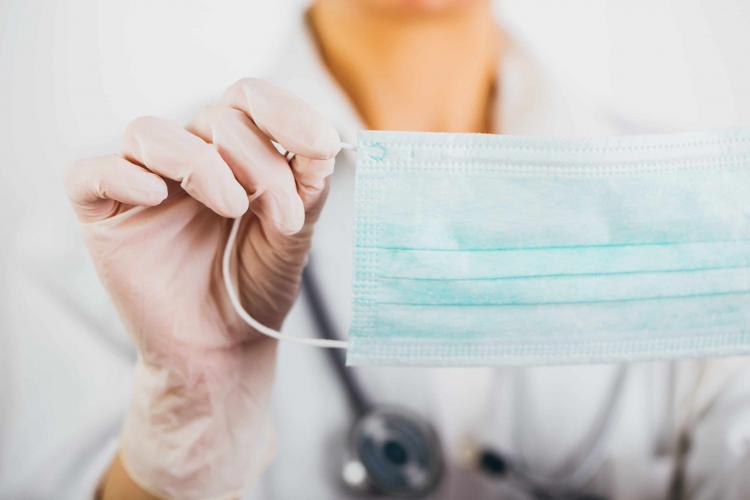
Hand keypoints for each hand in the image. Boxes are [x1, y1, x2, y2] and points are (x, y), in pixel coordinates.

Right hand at [64, 78, 340, 498]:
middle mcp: (188, 158)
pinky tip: (156, 199)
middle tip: (283, 217)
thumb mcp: (295, 233)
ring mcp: (142, 182)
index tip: (321, 145)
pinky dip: (126, 175)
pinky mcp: (103, 213)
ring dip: (201, 164)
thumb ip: (308, 185)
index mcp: (234, 153)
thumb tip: (325, 137)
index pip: (248, 99)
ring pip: (151, 132)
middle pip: (213, 119)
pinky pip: (92, 172)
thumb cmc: (257, 286)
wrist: (224, 347)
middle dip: (259, 163)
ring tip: (232, 209)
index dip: (284, 110)